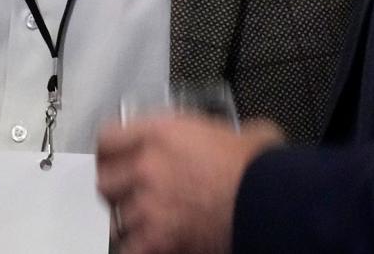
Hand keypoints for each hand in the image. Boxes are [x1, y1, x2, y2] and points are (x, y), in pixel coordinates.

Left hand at [96, 113, 283, 253]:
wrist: (268, 202)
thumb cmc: (257, 169)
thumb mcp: (237, 132)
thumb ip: (220, 130)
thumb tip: (243, 131)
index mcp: (158, 133)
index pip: (107, 138)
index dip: (110, 149)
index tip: (113, 156)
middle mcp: (146, 166)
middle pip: (105, 179)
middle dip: (115, 187)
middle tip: (126, 191)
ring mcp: (148, 204)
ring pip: (116, 217)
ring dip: (129, 220)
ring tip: (144, 220)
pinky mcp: (159, 239)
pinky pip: (129, 248)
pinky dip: (138, 247)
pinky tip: (149, 243)